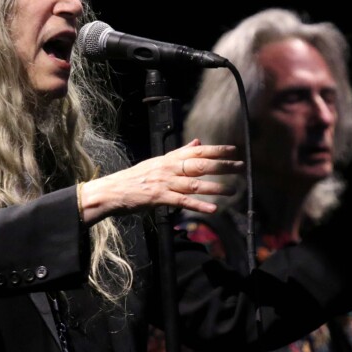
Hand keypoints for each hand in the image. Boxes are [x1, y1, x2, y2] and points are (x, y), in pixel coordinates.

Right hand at [77, 139, 242, 223]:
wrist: (111, 191)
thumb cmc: (135, 179)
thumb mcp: (157, 162)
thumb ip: (179, 153)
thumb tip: (197, 142)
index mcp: (168, 158)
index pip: (196, 151)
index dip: (216, 149)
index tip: (233, 149)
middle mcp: (168, 168)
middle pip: (199, 164)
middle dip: (222, 165)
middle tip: (240, 166)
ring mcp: (163, 182)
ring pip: (194, 183)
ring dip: (215, 187)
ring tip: (233, 190)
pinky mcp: (158, 198)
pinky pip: (182, 201)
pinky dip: (199, 205)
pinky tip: (213, 210)